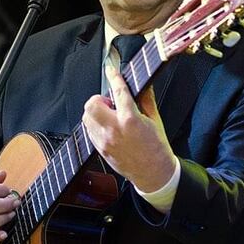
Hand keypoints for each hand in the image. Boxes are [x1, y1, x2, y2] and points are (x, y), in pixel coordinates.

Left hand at [82, 63, 176, 191]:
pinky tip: (109, 128)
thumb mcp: (154, 120)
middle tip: (111, 104)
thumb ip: (146, 99)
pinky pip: (89, 130)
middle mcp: (114, 129)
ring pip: (87, 117)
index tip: (110, 69)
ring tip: (111, 117)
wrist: (153, 174)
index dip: (114, 77)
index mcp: (130, 120)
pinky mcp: (100, 150)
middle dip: (99, 99)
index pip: (118, 92)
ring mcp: (104, 141)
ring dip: (96, 112)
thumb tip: (142, 84)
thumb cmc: (156, 148)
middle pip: (92, 104)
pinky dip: (96, 124)